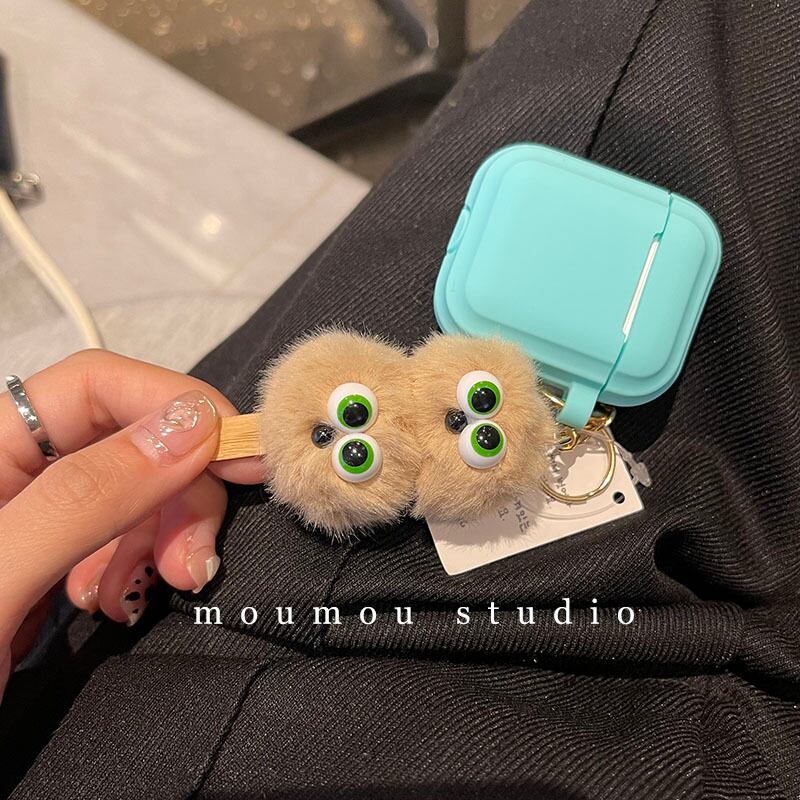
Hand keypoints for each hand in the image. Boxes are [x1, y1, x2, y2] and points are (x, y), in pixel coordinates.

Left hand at [0, 350, 262, 698]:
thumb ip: (86, 498)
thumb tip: (191, 428)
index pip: (98, 385)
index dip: (178, 407)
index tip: (241, 458)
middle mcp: (12, 469)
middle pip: (131, 440)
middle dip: (179, 496)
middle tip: (193, 561)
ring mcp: (34, 517)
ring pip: (136, 491)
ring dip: (159, 539)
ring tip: (136, 596)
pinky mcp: (54, 560)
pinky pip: (122, 538)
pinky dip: (138, 566)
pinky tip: (116, 602)